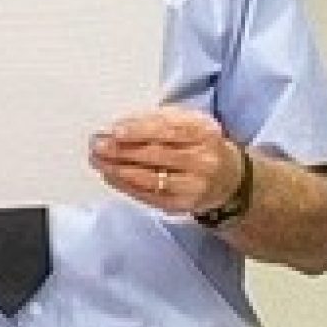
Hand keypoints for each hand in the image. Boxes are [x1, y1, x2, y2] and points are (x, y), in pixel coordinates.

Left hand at [89, 105, 243, 214]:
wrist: (229, 178)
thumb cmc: (199, 142)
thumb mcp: (187, 122)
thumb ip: (157, 120)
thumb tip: (118, 125)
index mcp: (203, 132)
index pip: (168, 130)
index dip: (140, 130)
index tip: (115, 130)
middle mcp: (202, 160)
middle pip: (157, 155)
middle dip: (122, 150)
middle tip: (97, 145)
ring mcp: (193, 186)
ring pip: (150, 178)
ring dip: (118, 169)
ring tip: (97, 160)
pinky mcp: (182, 205)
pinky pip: (149, 196)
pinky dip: (125, 186)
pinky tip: (110, 175)